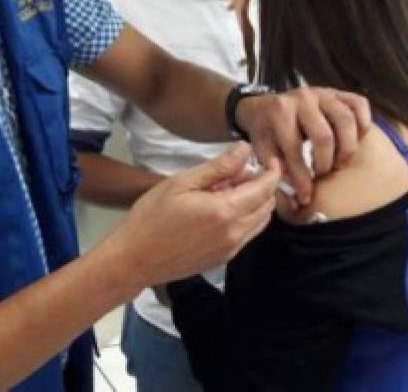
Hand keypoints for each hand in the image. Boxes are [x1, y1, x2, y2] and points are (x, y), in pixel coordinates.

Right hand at [110, 143, 279, 286]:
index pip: (265, 188)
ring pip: (261, 222)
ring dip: (256, 203)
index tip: (270, 158)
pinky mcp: (224, 259)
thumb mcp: (182, 183)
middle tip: (240, 172)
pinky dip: (246, 218)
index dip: (272, 171)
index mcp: (225, 211)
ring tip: (229, 189)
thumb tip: (245, 150)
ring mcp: (231, 249)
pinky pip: (248, 235)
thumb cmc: (152, 217)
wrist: (135, 259)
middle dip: (264, 186)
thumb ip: (218, 167)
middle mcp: (235, 233)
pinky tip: (222, 209)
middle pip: (268, 206)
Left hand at [236, 87, 371, 205]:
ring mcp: (322, 93)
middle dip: (325, 162)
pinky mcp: (337, 92)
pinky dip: (363, 123)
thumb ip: (274, 169)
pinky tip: (356, 139)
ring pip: (346, 119)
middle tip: (322, 174)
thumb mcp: (262, 149)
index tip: (305, 197)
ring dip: (347, 147)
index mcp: (279, 112)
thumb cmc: (266, 132)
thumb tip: (292, 196)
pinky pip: (359, 104)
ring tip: (339, 162)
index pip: (294, 149)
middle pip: (324, 136)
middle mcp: (302, 98)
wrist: (264, 105)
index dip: (301, 178)